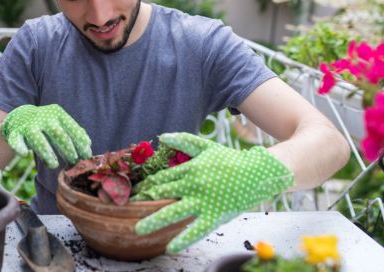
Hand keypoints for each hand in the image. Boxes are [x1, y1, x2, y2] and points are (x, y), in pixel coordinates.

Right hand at [1, 104, 91, 168]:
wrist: (19, 116)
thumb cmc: (46, 124)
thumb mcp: (60, 123)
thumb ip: (74, 132)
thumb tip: (88, 146)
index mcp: (57, 114)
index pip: (71, 128)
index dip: (80, 142)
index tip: (86, 154)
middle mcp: (44, 118)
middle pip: (57, 134)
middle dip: (67, 149)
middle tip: (73, 161)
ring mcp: (28, 125)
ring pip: (38, 139)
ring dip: (47, 153)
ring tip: (54, 165)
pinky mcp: (15, 133)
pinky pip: (17, 141)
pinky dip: (20, 148)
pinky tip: (24, 154)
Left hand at [134, 132, 293, 253]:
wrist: (257, 173)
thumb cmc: (230, 160)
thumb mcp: (206, 147)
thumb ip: (184, 141)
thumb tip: (162, 136)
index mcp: (190, 168)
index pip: (162, 178)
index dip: (146, 185)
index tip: (133, 192)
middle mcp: (192, 185)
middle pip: (162, 194)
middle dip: (143, 201)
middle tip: (126, 209)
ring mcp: (203, 201)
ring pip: (173, 212)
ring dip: (154, 221)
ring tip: (137, 229)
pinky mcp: (214, 215)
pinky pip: (196, 229)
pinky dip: (183, 239)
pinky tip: (170, 247)